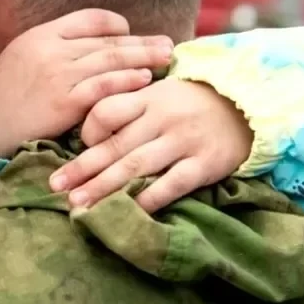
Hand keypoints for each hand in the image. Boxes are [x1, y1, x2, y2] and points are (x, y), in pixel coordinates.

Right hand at [0, 9, 172, 158]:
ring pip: (110, 60)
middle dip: (142, 42)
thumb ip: (56, 48)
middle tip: (169, 44)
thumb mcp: (24, 57)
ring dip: (143, 58)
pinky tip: (144, 80)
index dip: (117, 26)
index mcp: (43, 33)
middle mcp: (52, 48)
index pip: (90, 18)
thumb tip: (92, 46)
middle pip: (107, 40)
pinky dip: (125, 81)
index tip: (133, 36)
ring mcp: (58, 74)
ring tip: (166, 58)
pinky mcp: (63, 101)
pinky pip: (102, 86)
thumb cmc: (6, 96)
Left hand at [49, 79, 253, 212]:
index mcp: (147, 97)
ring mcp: (183, 141)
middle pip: (114, 145)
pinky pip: (171, 184)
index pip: (105, 111)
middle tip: (55, 186)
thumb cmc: (192, 102)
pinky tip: (129, 211)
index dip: (87, 131)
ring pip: (136, 167)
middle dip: (82, 169)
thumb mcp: (160, 93)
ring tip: (79, 205)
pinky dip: (148, 199)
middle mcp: (162, 118)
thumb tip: (88, 134)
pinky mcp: (204, 163)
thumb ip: (129, 107)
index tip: (76, 148)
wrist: (247, 104)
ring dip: (104, 188)